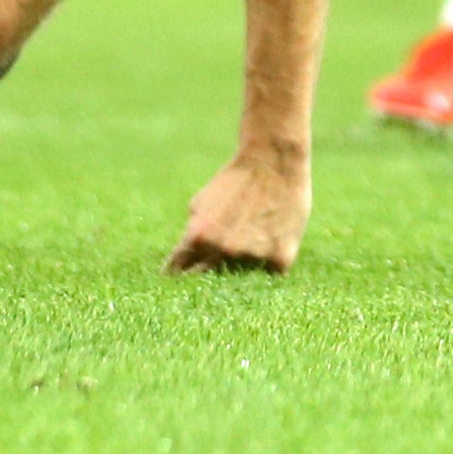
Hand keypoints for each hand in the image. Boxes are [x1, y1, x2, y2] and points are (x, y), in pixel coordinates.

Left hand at [165, 147, 309, 274]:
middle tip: (211, 280)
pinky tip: (272, 242)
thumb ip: (192, 236)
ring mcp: (252, 256)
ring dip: (243, 270)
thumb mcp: (201, 204)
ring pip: (244, 280)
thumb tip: (180, 266)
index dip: (176, 281)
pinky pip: (270, 276)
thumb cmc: (234, 181)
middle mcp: (224, 250)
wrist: (273, 161)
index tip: (172, 292)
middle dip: (208, 283)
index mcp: (198, 236)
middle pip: (210, 283)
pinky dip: (269, 265)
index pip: (181, 271)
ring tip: (252, 245)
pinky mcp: (281, 259)